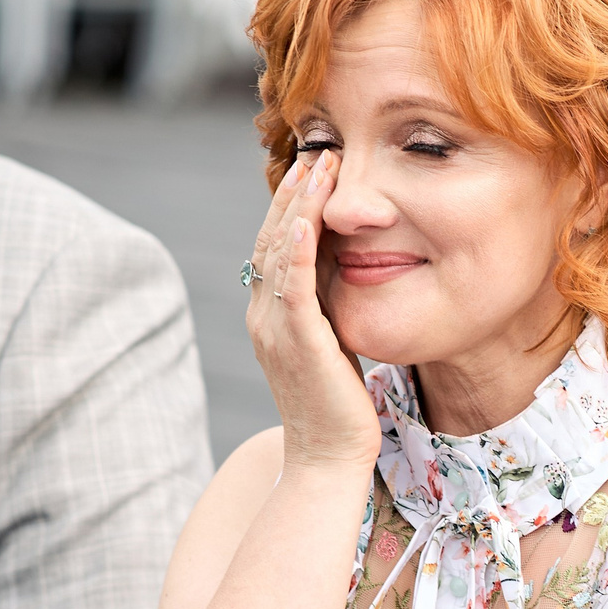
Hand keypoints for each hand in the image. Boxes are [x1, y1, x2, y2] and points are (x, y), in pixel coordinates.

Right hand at [248, 149, 378, 472]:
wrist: (327, 458)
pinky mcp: (296, 344)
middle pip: (271, 237)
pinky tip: (307, 218)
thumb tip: (344, 266)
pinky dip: (296, 249)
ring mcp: (274, 329)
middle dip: (294, 191)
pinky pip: (292, 287)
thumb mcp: (331, 342)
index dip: (293, 201)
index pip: (275, 243)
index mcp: (270, 313)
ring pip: (279, 252)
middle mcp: (263, 316)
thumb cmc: (338, 405)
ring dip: (298, 205)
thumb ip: (328, 305)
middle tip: (318, 150)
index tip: (316, 164)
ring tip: (320, 166)